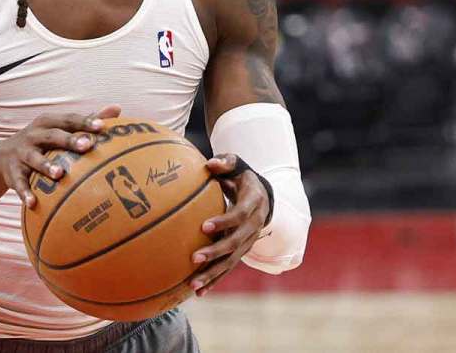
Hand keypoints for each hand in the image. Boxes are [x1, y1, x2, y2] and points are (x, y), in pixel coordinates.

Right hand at [0, 105, 119, 206]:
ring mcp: (22, 154)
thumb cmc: (42, 142)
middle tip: (86, 145)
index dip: (84, 122)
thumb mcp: (59, 129)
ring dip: (46, 165)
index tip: (101, 126)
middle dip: (68, 140)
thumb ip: (86, 121)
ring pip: (34, 159)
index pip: (68, 120)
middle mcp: (33, 136)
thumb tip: (117, 109)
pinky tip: (33, 203)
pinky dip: (25, 193)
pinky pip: (19, 183)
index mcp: (47, 123)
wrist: (2, 158)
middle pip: (52, 136)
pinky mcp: (13, 173)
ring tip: (59, 174)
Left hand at [188, 153, 271, 296]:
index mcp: (253, 204)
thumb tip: (210, 164)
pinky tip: (198, 292)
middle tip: (194, 258)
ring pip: (232, 261)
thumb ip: (225, 162)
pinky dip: (214, 280)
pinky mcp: (241, 252)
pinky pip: (228, 268)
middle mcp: (254, 227)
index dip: (224, 221)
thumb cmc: (241, 176)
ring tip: (194, 284)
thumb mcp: (236, 164)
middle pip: (236, 243)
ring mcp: (249, 242)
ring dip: (213, 274)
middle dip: (216, 252)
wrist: (262, 195)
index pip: (239, 215)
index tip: (204, 226)